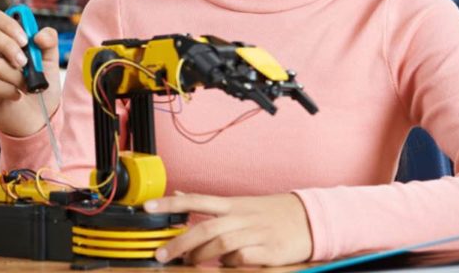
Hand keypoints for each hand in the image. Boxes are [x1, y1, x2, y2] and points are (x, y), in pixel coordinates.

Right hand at [0, 8, 60, 136]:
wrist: (39, 120)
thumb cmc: (41, 90)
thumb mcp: (50, 63)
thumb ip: (49, 43)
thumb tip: (39, 35)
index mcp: (3, 45)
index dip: (8, 22)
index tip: (26, 39)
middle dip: (8, 44)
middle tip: (24, 61)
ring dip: (18, 77)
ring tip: (26, 87)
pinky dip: (11, 90)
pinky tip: (17, 96)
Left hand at [144, 192, 311, 266]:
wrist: (309, 219)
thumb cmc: (268, 213)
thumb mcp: (238, 204)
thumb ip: (208, 204)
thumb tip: (178, 193)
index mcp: (231, 204)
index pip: (195, 200)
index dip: (170, 203)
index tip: (148, 208)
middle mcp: (241, 217)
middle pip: (205, 228)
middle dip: (180, 243)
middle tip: (162, 255)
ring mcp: (256, 233)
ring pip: (222, 244)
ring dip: (203, 255)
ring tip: (192, 262)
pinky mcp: (271, 251)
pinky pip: (244, 257)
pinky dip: (231, 262)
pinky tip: (227, 264)